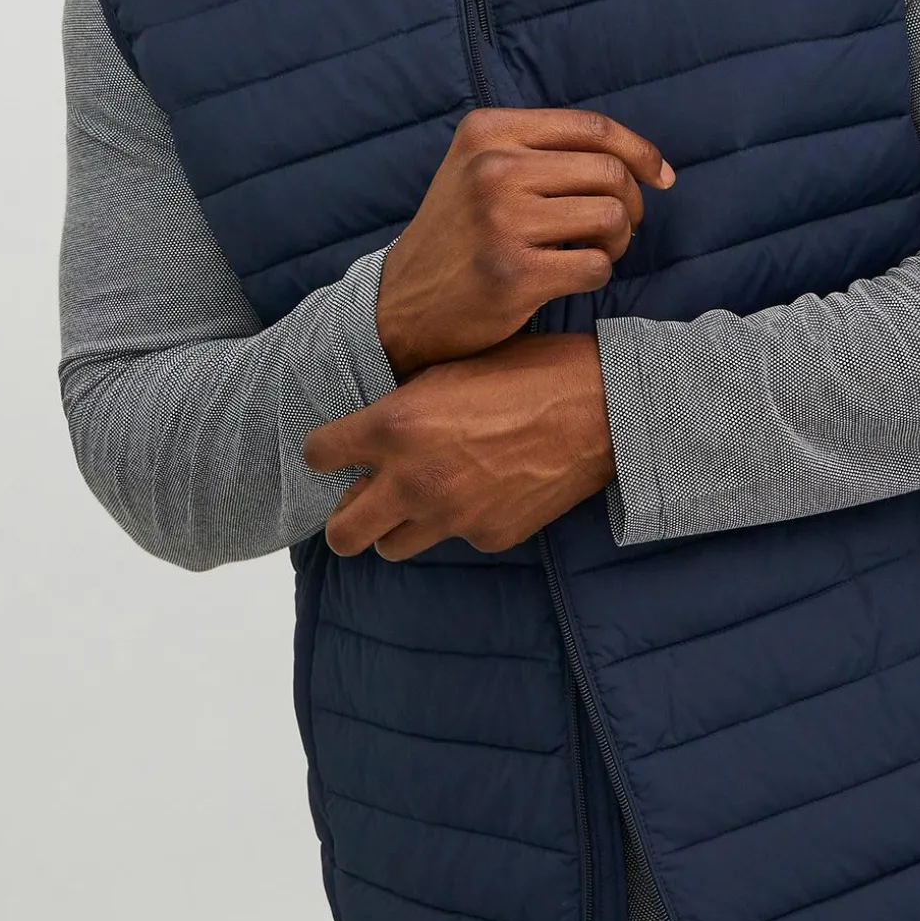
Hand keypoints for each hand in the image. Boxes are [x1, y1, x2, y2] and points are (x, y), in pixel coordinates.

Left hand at [302, 333, 614, 558]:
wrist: (601, 407)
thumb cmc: (526, 373)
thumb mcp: (448, 372)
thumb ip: (401, 411)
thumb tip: (373, 437)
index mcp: (394, 426)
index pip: (318, 454)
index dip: (328, 451)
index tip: (340, 450)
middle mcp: (413, 480)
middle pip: (342, 532)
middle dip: (346, 516)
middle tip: (365, 499)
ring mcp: (450, 517)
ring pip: (391, 547)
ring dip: (399, 525)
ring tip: (427, 496)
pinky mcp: (486, 537)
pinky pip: (454, 539)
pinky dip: (460, 521)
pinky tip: (488, 490)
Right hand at [376, 107, 674, 378]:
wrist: (400, 303)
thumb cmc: (459, 234)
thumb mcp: (481, 168)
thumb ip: (544, 151)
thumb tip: (642, 163)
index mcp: (488, 131)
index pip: (592, 128)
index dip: (640, 152)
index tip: (661, 177)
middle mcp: (492, 168)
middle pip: (610, 173)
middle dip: (630, 205)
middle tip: (617, 229)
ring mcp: (502, 221)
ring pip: (612, 217)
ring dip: (618, 241)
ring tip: (594, 251)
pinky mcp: (514, 273)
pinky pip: (596, 266)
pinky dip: (596, 275)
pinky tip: (570, 277)